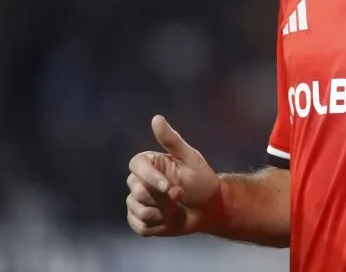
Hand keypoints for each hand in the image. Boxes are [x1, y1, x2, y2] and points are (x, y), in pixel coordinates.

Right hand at [126, 115, 221, 236]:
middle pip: (136, 191)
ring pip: (139, 211)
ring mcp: (138, 202)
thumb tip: (156, 118)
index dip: (150, 178)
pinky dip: (158, 226)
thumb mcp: (191, 159)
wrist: (209, 208)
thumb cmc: (201, 180)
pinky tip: (170, 219)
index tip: (168, 186)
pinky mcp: (140, 221)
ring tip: (177, 207)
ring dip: (162, 213)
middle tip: (180, 194)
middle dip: (162, 198)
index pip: (136, 166)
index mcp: (149, 164)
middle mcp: (139, 182)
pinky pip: (140, 226)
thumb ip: (172, 140)